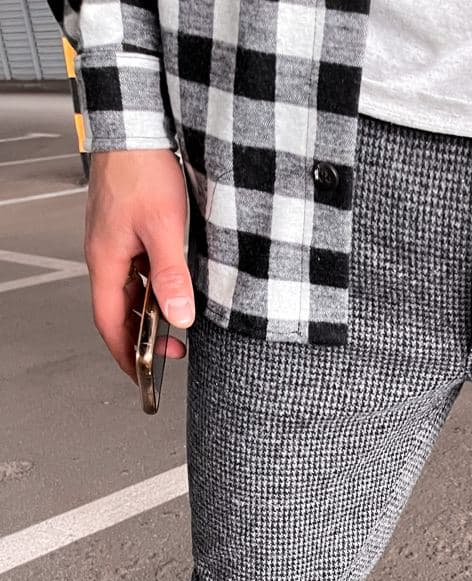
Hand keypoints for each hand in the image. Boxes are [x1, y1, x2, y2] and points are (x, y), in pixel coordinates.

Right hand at [84, 149, 193, 383]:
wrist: (136, 126)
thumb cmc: (143, 168)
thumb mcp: (164, 228)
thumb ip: (172, 276)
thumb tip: (179, 317)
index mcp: (106, 260)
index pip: (111, 324)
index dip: (127, 355)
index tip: (144, 376)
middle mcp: (106, 254)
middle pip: (119, 312)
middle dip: (143, 338)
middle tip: (172, 354)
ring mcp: (115, 242)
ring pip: (130, 292)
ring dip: (150, 313)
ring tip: (177, 326)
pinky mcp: (128, 230)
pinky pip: (138, 271)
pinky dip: (153, 289)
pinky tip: (174, 289)